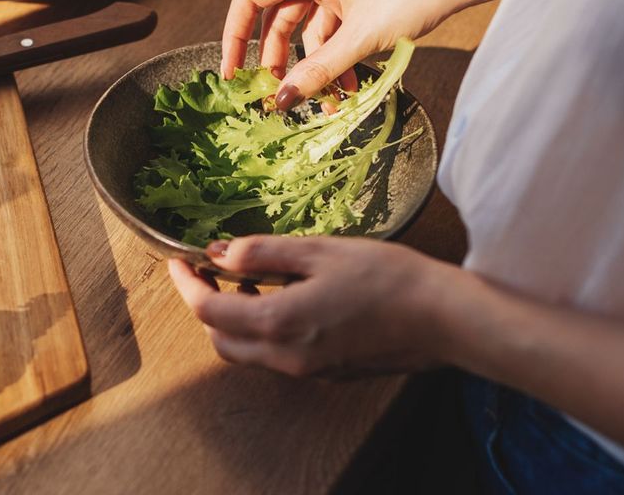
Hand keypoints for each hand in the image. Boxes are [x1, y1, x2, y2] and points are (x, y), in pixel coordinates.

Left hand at [168, 235, 455, 377]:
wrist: (444, 318)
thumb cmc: (388, 277)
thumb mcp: (320, 251)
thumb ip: (263, 253)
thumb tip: (219, 253)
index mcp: (279, 324)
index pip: (207, 311)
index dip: (185, 284)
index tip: (178, 261)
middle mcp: (286, 357)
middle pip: (220, 340)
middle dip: (206, 306)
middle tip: (211, 271)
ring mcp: (307, 370)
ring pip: (248, 353)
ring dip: (235, 320)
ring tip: (249, 281)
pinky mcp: (327, 372)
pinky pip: (277, 357)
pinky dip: (264, 331)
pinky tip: (284, 299)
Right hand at [222, 0, 471, 109]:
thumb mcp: (360, 39)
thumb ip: (317, 71)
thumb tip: (281, 101)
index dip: (235, 36)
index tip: (234, 72)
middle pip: (279, 17)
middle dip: (279, 60)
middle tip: (281, 96)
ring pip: (310, 26)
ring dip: (317, 63)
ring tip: (332, 100)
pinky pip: (335, 24)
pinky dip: (339, 53)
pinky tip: (354, 83)